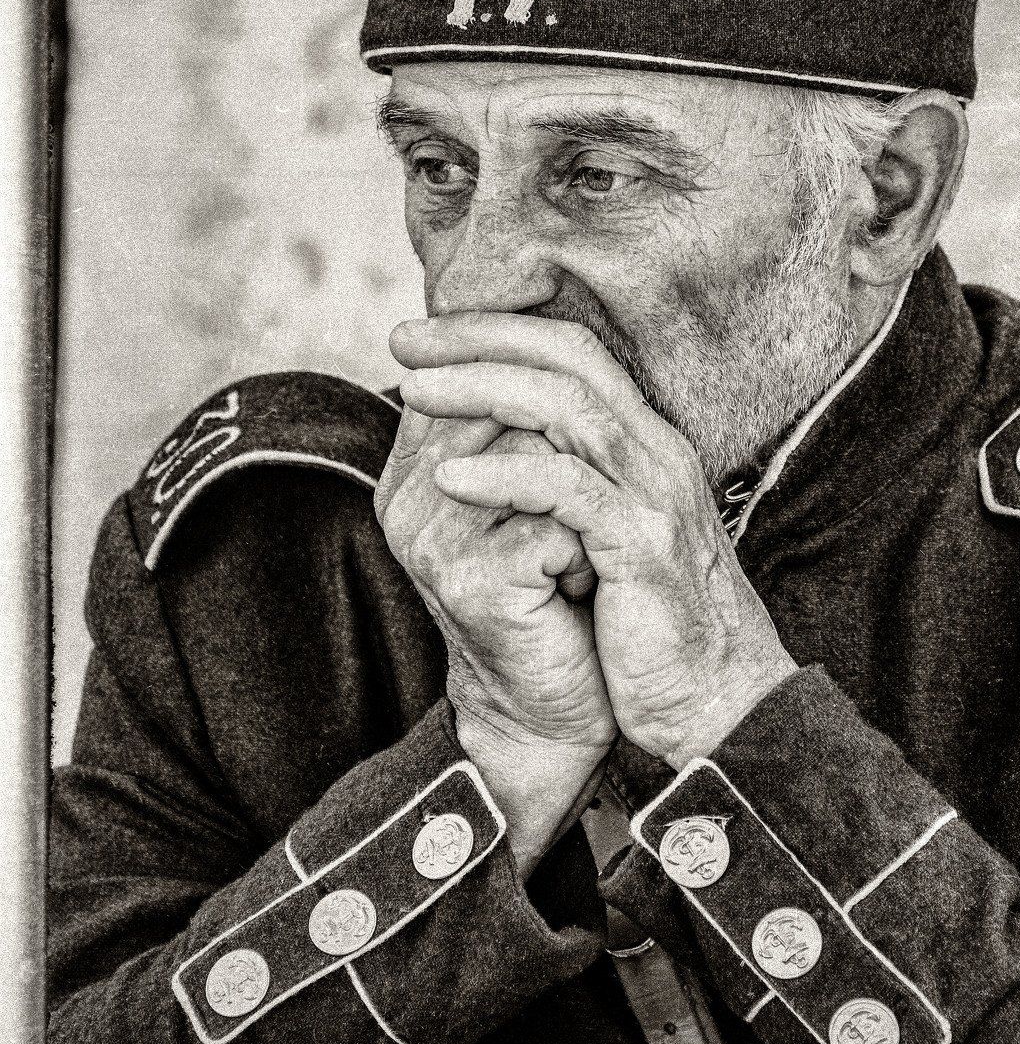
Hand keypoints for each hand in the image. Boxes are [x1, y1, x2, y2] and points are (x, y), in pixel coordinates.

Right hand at [375, 406, 615, 875]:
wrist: (551, 707)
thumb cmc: (554, 594)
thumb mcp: (530, 497)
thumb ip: (521, 424)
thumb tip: (551, 336)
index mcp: (413, 468)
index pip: (481, 374)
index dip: (549, 403)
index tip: (569, 474)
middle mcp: (407, 498)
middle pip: (513, 405)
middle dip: (570, 457)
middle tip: (578, 522)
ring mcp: (431, 539)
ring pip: (540, 455)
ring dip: (583, 504)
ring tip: (575, 557)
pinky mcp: (471, 579)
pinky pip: (557, 520)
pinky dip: (588, 552)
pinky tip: (577, 591)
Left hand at [389, 316, 797, 767]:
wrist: (717, 702)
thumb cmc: (647, 628)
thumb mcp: (603, 540)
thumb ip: (562, 485)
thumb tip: (487, 448)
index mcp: (645, 444)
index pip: (573, 352)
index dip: (498, 331)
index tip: (425, 337)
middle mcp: (657, 453)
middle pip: (569, 360)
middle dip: (480, 340)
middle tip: (406, 342)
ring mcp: (656, 495)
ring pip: (568, 407)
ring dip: (483, 390)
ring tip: (415, 391)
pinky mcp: (644, 547)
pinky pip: (569, 490)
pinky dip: (506, 475)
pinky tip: (451, 478)